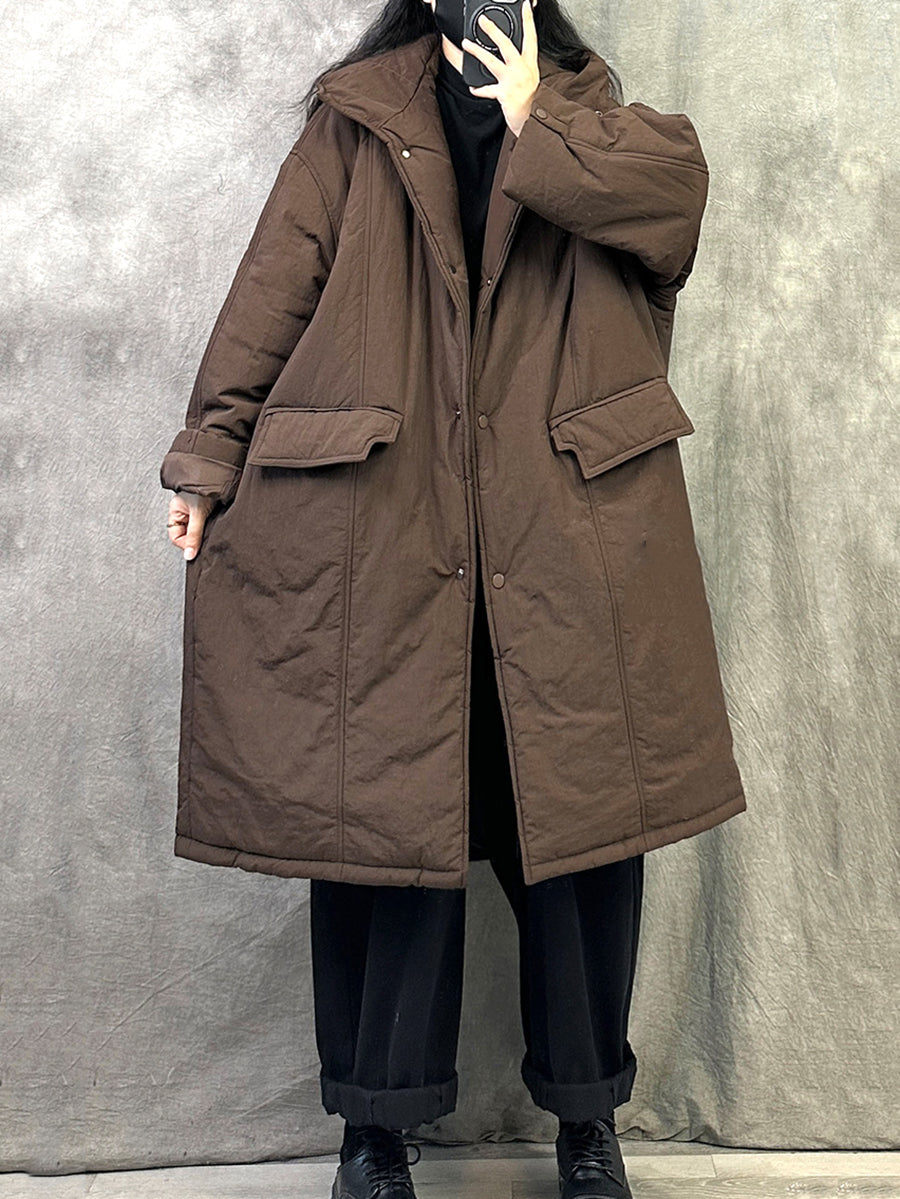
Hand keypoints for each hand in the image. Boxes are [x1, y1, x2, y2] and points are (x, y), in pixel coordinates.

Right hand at [166, 492, 217, 560]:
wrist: (219, 476)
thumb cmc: (203, 487)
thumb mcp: (198, 513)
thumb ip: (194, 535)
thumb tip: (189, 555)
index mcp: (176, 511)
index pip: (175, 536)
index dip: (185, 544)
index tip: (195, 546)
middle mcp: (184, 513)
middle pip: (186, 535)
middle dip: (195, 540)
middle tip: (204, 539)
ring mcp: (195, 513)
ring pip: (197, 532)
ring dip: (203, 534)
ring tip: (210, 530)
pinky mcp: (207, 513)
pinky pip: (205, 527)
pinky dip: (210, 529)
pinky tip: (215, 527)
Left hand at [462, 0, 539, 137]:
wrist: (532, 120)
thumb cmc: (531, 99)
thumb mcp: (531, 77)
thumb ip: (522, 64)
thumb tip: (510, 53)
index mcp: (530, 64)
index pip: (531, 37)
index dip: (528, 20)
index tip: (526, 5)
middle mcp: (522, 69)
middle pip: (507, 45)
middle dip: (493, 31)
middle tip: (482, 21)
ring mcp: (513, 81)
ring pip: (492, 62)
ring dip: (477, 52)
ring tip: (466, 44)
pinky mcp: (504, 94)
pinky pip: (488, 90)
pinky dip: (480, 90)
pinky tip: (472, 88)